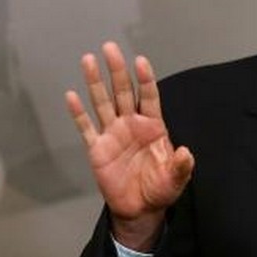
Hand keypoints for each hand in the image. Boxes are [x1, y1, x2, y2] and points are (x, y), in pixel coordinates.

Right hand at [65, 42, 194, 250]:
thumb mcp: (176, 179)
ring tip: (88, 59)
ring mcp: (113, 134)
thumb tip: (185, 152)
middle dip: (117, 70)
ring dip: (95, 82)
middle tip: (110, 48)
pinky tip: (71, 96)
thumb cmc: (160, 189)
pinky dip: (78, 113)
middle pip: (123, 92)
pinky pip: (86, 127)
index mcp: (153, 126)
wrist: (139, 209)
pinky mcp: (97, 148)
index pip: (149, 97)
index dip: (145, 79)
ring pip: (102, 103)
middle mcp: (131, 124)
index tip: (140, 61)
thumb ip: (181, 166)